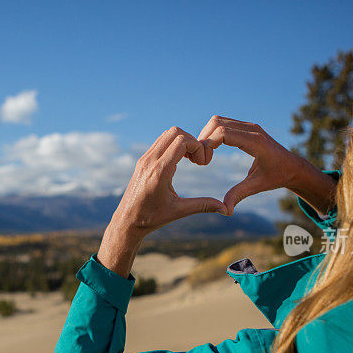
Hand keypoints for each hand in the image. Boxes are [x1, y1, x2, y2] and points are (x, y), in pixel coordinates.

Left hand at [112, 126, 227, 236]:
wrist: (127, 221)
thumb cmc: (151, 218)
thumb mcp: (178, 211)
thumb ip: (203, 206)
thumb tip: (226, 210)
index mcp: (159, 172)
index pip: (182, 141)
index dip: (198, 147)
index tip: (203, 163)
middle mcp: (150, 161)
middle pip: (175, 132)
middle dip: (192, 141)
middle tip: (198, 160)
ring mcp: (144, 159)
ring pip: (167, 134)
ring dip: (183, 141)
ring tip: (191, 159)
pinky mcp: (142, 160)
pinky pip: (160, 142)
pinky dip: (173, 144)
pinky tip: (180, 161)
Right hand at [198, 116, 304, 214]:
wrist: (293, 166)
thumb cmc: (277, 176)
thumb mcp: (257, 186)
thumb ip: (239, 195)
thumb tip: (225, 211)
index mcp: (255, 142)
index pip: (223, 133)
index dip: (208, 145)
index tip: (205, 163)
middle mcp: (251, 129)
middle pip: (217, 123)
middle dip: (204, 139)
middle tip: (202, 160)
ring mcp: (249, 126)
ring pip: (218, 120)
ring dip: (206, 135)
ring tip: (204, 156)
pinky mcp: (246, 127)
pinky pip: (223, 123)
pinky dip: (212, 133)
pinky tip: (210, 150)